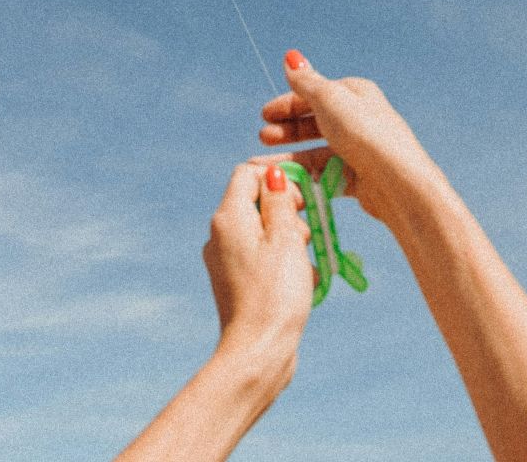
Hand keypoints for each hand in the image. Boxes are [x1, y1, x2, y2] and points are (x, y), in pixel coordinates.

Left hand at [202, 162, 312, 374]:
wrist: (258, 352)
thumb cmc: (275, 294)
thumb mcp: (285, 239)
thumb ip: (280, 202)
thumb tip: (274, 175)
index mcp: (228, 218)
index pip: (248, 174)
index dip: (279, 178)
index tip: (304, 199)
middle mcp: (220, 236)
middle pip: (257, 203)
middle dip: (288, 214)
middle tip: (306, 236)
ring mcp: (226, 260)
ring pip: (264, 232)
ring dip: (290, 242)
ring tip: (304, 266)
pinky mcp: (236, 282)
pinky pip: (262, 258)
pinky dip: (283, 263)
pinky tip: (301, 283)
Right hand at [255, 50, 438, 228]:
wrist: (396, 181)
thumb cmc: (364, 133)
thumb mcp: (330, 99)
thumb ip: (306, 82)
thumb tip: (291, 57)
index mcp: (355, 94)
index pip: (315, 94)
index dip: (287, 103)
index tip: (263, 114)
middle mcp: (358, 120)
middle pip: (314, 123)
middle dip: (286, 130)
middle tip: (263, 137)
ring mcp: (357, 150)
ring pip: (315, 151)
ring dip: (288, 157)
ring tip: (261, 164)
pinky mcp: (357, 178)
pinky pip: (324, 175)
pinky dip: (303, 177)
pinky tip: (286, 182)